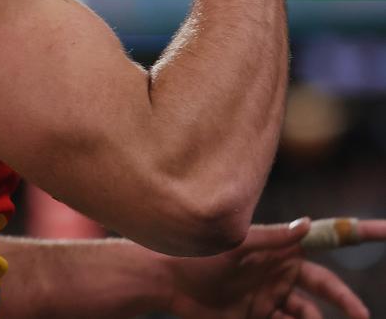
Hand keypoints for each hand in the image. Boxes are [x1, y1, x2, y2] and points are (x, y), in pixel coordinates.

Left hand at [159, 218, 378, 318]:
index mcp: (280, 249)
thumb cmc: (201, 255)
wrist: (168, 282)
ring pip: (308, 315)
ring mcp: (270, 298)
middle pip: (325, 288)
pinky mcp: (257, 318)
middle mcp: (280, 272)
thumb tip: (308, 223)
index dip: (357, 236)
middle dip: (348, 302)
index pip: (324, 242)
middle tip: (363, 317)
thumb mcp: (237, 245)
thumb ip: (272, 238)